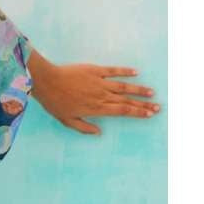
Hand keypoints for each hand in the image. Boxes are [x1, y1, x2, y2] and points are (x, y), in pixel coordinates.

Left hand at [28, 52, 159, 135]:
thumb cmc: (55, 102)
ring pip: (124, 86)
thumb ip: (84, 127)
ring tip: (151, 92)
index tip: (149, 114)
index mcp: (97, 108)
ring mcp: (99, 82)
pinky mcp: (94, 70)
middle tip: (157, 106)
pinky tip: (135, 72)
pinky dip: (125, 71)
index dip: (137, 112)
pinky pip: (113, 71)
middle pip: (127, 100)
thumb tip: (99, 133)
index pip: (122, 111)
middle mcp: (102, 95)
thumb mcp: (67, 120)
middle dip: (143, 104)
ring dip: (139, 89)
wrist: (46, 81)